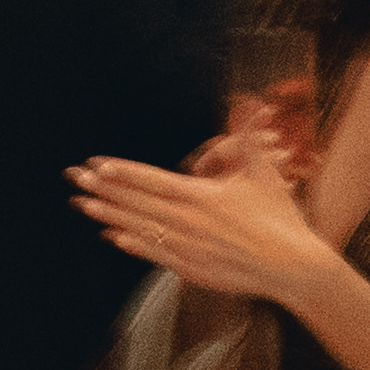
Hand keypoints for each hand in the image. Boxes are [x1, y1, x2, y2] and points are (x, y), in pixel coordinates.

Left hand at [76, 135, 329, 316]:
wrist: (293, 267)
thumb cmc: (281, 219)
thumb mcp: (264, 172)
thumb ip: (250, 135)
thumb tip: (249, 100)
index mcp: (203, 197)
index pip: (153, 180)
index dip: (123, 172)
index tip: (98, 164)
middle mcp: (190, 222)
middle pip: (138, 203)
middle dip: (104, 190)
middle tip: (76, 179)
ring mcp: (188, 248)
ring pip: (140, 229)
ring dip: (110, 216)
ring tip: (83, 205)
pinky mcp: (192, 269)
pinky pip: (154, 255)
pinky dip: (132, 245)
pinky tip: (113, 238)